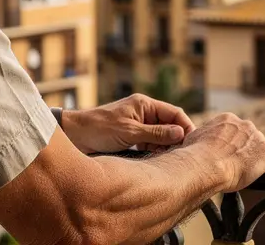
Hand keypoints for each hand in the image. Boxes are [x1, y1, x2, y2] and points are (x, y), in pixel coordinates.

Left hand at [62, 94, 195, 153]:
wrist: (74, 136)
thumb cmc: (98, 129)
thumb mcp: (130, 132)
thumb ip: (156, 133)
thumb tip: (180, 133)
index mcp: (144, 104)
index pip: (174, 113)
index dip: (185, 127)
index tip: (191, 143)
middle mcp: (143, 112)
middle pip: (169, 124)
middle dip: (176, 139)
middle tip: (181, 155)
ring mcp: (137, 124)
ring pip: (159, 136)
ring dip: (164, 147)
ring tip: (168, 160)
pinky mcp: (130, 136)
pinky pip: (149, 143)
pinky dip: (153, 151)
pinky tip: (155, 161)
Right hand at [182, 113, 264, 192]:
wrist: (206, 165)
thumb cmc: (195, 155)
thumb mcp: (193, 139)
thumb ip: (202, 137)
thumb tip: (197, 142)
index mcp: (227, 119)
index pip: (235, 129)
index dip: (233, 143)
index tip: (228, 153)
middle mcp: (244, 124)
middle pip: (250, 136)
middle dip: (245, 148)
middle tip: (236, 164)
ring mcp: (258, 138)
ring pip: (262, 146)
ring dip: (257, 156)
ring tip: (250, 171)